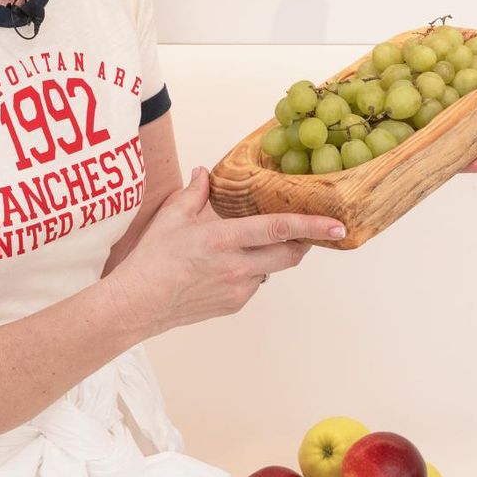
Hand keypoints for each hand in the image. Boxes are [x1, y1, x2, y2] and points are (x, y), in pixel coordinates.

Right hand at [103, 166, 344, 338]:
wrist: (139, 303)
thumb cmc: (153, 258)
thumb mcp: (171, 216)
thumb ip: (194, 191)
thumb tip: (203, 172)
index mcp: (223, 239)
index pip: (278, 229)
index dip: (312, 227)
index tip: (337, 226)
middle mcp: (237, 266)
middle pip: (290, 254)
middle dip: (308, 242)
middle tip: (316, 229)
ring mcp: (238, 288)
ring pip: (274, 269)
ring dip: (276, 254)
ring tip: (261, 241)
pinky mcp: (235, 304)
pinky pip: (256, 283)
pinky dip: (254, 270)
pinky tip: (233, 263)